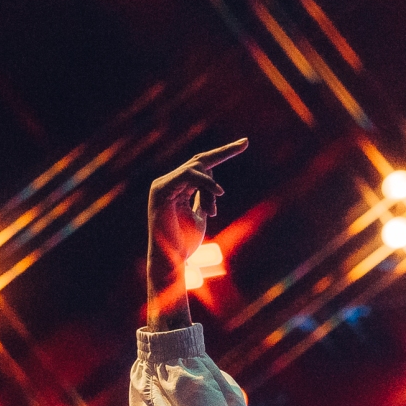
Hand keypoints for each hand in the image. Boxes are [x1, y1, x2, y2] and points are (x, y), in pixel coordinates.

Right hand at [145, 139, 247, 329]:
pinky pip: (188, 175)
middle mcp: (169, 182)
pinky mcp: (161, 190)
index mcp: (178, 187)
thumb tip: (213, 192)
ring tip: (212, 212)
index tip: (244, 143)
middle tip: (245, 143)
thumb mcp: (200, 218)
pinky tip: (218, 194)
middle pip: (200, 161)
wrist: (171, 261)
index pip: (202, 166)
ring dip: (211, 190)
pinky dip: (205, 183)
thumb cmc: (184, 245)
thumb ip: (203, 201)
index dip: (222, 153)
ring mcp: (163, 185)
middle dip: (224, 152)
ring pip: (198, 170)